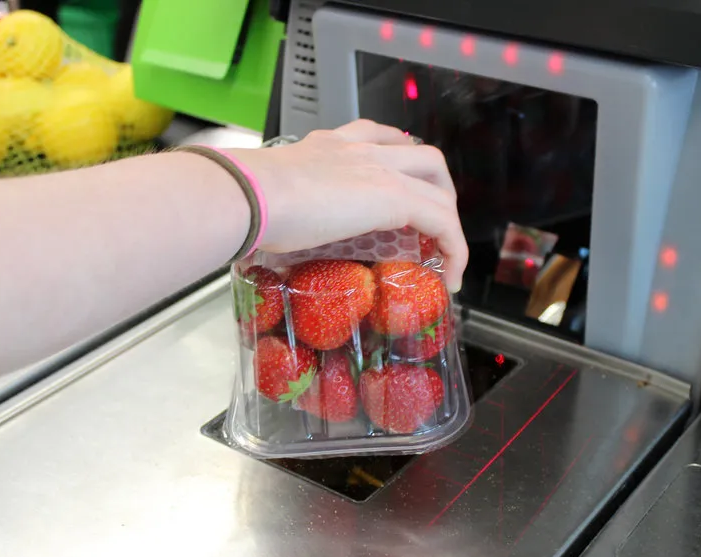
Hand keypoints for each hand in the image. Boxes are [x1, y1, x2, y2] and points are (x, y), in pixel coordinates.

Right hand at [226, 120, 467, 290]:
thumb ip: (278, 217)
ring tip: (446, 251)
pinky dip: (455, 248)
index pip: (376, 137)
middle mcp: (358, 148)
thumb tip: (262, 250)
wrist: (248, 194)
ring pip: (438, 182)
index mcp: (327, 145)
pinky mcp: (393, 198)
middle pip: (421, 154)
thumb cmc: (245, 201)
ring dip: (449, 217)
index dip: (396, 162)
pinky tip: (450, 275)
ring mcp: (379, 168)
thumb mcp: (268, 203)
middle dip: (436, 186)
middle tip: (431, 221)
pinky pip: (444, 221)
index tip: (395, 188)